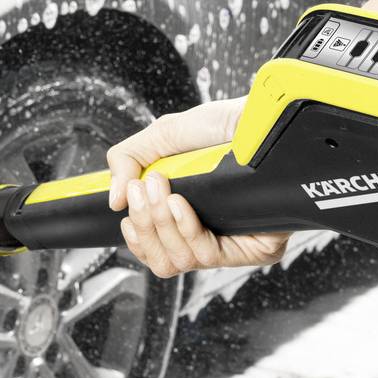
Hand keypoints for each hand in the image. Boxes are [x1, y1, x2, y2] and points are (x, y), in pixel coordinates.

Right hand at [105, 98, 290, 277]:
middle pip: (163, 261)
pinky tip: (179, 204)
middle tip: (142, 189)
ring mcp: (236, 244)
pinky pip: (208, 256)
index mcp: (192, 217)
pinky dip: (185, 228)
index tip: (126, 208)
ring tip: (160, 189)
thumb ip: (129, 161)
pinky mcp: (258, 249)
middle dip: (144, 224)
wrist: (263, 117)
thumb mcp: (166, 136)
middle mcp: (214, 235)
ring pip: (181, 260)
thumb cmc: (225, 125)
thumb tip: (114, 200)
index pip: (156, 252)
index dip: (136, 237)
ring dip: (160, 224)